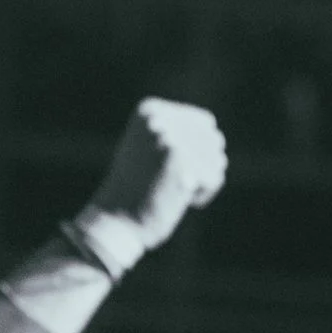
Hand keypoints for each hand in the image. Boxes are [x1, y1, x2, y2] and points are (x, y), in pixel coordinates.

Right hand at [72, 98, 227, 275]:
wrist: (115, 222)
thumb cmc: (134, 189)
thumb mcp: (147, 147)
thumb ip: (174, 131)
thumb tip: (210, 129)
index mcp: (150, 110)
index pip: (205, 123)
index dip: (195, 150)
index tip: (168, 167)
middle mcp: (158, 119)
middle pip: (213, 140)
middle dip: (201, 165)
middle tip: (172, 182)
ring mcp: (168, 138)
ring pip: (216, 159)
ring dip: (201, 180)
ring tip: (173, 190)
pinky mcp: (180, 161)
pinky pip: (214, 178)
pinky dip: (201, 195)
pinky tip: (177, 200)